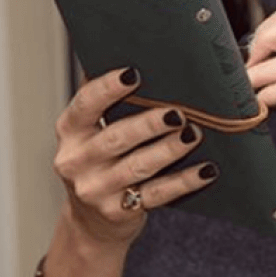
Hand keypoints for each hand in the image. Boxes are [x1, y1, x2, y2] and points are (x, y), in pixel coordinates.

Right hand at [53, 68, 217, 246]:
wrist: (91, 223)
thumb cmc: (99, 162)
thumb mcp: (90, 132)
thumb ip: (106, 101)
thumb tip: (134, 54)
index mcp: (69, 131)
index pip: (86, 104)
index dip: (108, 88)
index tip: (134, 73)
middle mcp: (76, 161)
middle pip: (116, 138)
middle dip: (149, 123)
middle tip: (177, 111)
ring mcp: (95, 190)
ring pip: (138, 166)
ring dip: (169, 149)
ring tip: (194, 134)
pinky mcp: (118, 212)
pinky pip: (157, 194)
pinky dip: (184, 181)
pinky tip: (206, 169)